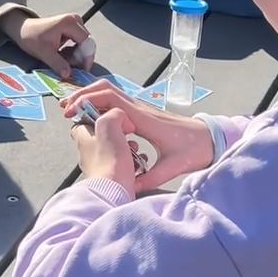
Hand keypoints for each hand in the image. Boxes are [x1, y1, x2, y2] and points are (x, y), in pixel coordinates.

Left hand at [3, 12, 88, 76]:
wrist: (22, 29)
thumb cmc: (31, 37)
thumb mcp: (44, 52)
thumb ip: (58, 63)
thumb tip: (68, 75)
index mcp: (70, 23)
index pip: (87, 42)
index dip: (87, 58)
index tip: (84, 71)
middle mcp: (75, 20)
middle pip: (86, 43)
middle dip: (80, 57)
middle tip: (69, 67)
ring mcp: (74, 23)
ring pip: (83, 44)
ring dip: (76, 55)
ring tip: (62, 60)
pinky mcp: (71, 27)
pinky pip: (78, 42)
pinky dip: (72, 51)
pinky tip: (61, 55)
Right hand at [62, 84, 214, 192]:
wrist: (211, 138)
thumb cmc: (194, 149)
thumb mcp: (174, 166)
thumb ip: (151, 177)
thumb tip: (129, 188)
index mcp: (143, 118)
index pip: (111, 99)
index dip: (88, 101)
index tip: (72, 113)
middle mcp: (140, 109)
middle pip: (106, 89)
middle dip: (83, 95)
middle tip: (66, 109)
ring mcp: (141, 109)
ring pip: (111, 92)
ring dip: (91, 97)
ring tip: (75, 112)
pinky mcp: (143, 113)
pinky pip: (118, 101)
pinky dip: (102, 103)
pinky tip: (95, 118)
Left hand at [71, 109, 140, 193]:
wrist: (115, 192)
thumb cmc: (109, 159)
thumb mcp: (108, 125)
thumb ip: (113, 114)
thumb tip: (122, 120)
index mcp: (82, 136)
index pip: (86, 118)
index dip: (102, 115)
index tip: (115, 117)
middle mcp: (87, 151)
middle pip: (105, 134)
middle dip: (120, 133)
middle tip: (128, 134)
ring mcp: (98, 165)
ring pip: (116, 149)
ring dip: (128, 147)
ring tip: (135, 149)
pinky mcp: (111, 177)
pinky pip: (123, 164)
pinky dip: (132, 162)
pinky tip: (139, 163)